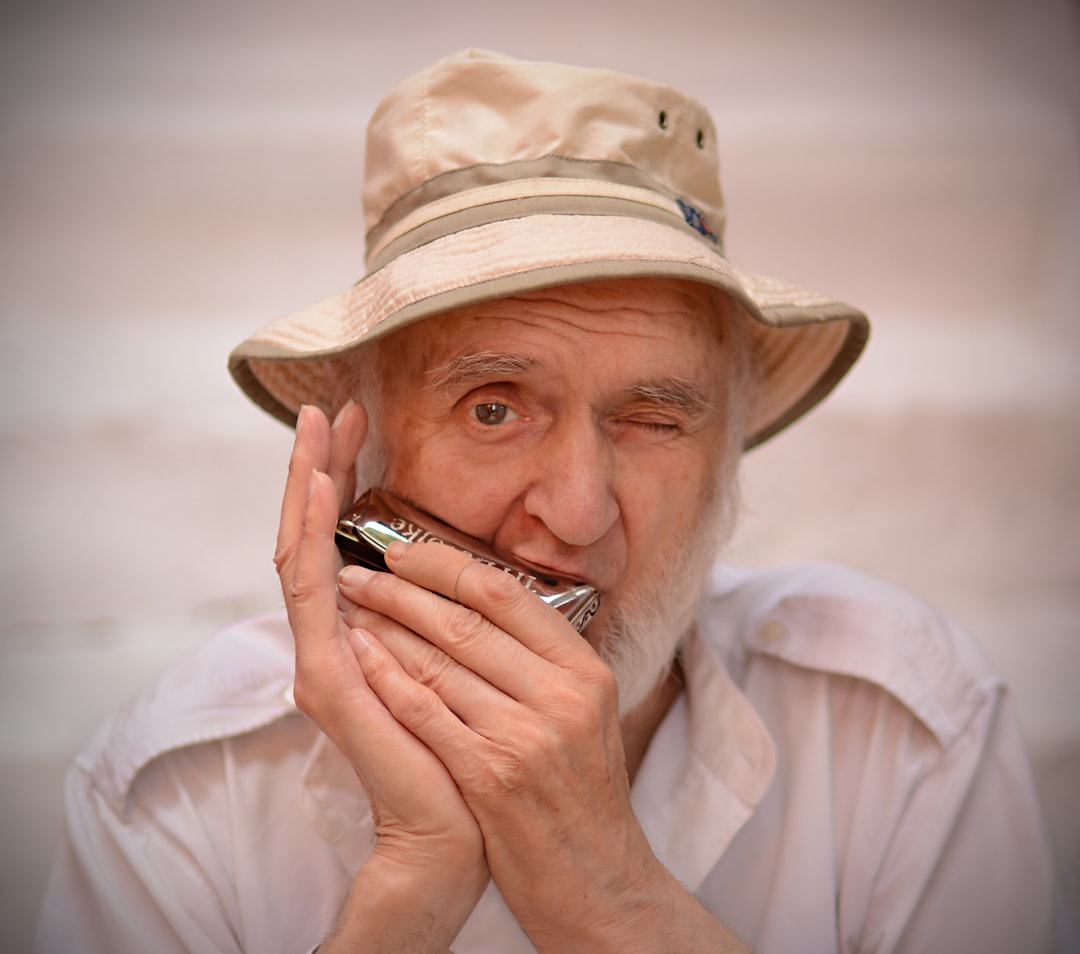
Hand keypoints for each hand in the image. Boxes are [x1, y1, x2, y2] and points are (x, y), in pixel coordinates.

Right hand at [275, 404, 488, 950]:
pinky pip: (310, 590)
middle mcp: (334, 635)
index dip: (345, 484)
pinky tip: (322, 486)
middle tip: (328, 408)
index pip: (343, 541)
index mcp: (364, 630)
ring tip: (314, 428)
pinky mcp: (325, 673)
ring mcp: (322, 652)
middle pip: (313, 535)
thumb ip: (434, 621)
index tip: (362, 429)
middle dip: (320, 468)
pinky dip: (312, 533)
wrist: (456, 821)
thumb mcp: (457, 666)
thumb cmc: (462, 747)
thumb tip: (443, 572)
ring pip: (300, 550)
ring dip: (307, 485)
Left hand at [337, 541, 678, 950]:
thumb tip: (487, 602)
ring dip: (383, 629)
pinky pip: (424, 710)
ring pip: (438, 661)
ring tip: (349, 608)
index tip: (404, 553)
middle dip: (401, 591)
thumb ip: (547, 661)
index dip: (447, 566)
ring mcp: (524, 735)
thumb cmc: (584, 793)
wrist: (595, 877)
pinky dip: (386, 677)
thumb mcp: (589, 713)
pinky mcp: (488, 774)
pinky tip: (357, 655)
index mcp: (585, 671)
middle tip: (359, 572)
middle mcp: (560, 696)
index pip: (507, 595)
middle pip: (465, 621)